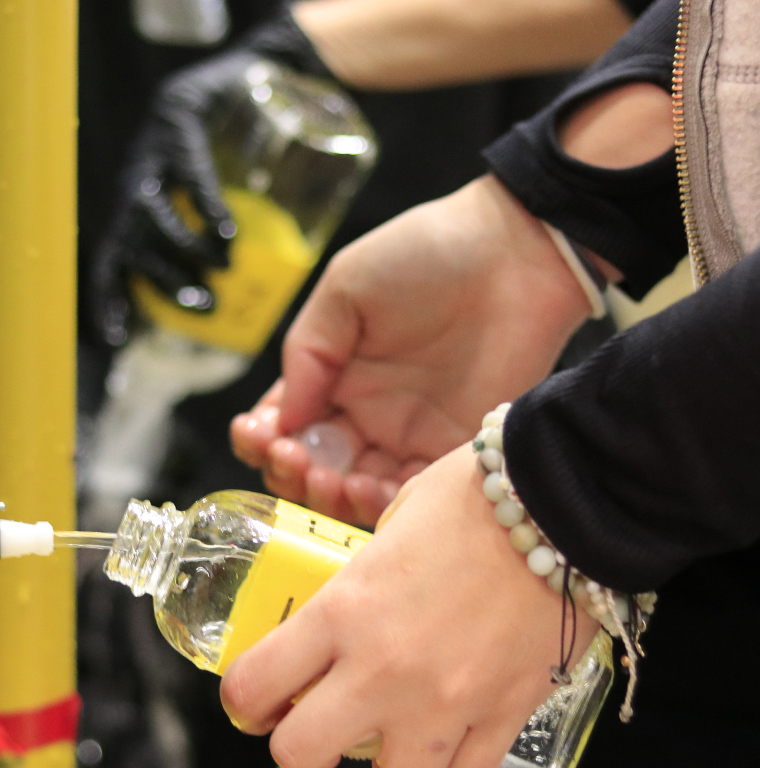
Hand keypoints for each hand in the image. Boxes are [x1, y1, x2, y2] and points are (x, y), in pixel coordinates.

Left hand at [92, 15, 329, 347]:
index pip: (109, 266)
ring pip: (156, 217)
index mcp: (132, 215)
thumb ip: (208, 247)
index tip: (114, 339)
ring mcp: (152, 159)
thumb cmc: (219, 152)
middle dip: (166, 283)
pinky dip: (207, 207)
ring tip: (225, 266)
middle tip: (206, 305)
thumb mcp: (204, 205)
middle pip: (134, 248)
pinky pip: (188, 175)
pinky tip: (227, 230)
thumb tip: (228, 299)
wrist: (230, 80)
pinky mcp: (179, 128)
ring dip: (189, 250)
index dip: (109, 302)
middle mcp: (133, 190)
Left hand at [218, 445, 598, 767]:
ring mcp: (446, 701)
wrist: (567, 500)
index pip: (255, 685)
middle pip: (300, 755)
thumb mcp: (388, 527)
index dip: (242, 702)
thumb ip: (358, 580)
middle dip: (299, 743)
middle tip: (317, 720)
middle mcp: (383, 668)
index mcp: (343, 611)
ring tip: (395, 731)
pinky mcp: (504, 715)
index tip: (253, 701)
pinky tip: (447, 741)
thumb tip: (346, 607)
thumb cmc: (474, 496)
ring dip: (384, 763)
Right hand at [230, 176, 592, 525]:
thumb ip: (307, 353)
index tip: (260, 435)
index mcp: (332, 376)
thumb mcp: (345, 289)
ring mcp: (406, 437)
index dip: (262, 439)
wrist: (516, 254)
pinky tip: (366, 487)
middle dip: (290, 474)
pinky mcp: (447, 453)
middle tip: (294, 459)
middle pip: (312, 468)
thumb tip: (283, 418)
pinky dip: (379, 503)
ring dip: (329, 496)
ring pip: (353, 491)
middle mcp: (364, 414)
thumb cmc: (427, 254)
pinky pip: (406, 496)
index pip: (284, 425)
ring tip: (330, 479)